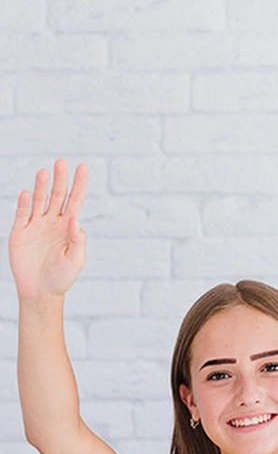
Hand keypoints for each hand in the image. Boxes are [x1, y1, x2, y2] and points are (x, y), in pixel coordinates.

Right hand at [8, 159, 87, 301]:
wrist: (40, 291)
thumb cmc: (62, 277)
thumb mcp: (75, 260)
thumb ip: (77, 240)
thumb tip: (74, 218)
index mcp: (68, 227)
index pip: (75, 201)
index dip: (79, 184)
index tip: (82, 167)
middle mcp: (52, 222)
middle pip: (57, 196)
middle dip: (60, 179)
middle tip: (61, 162)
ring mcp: (36, 226)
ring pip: (39, 201)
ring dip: (42, 186)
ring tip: (44, 172)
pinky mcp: (20, 232)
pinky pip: (22, 214)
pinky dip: (24, 204)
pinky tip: (27, 193)